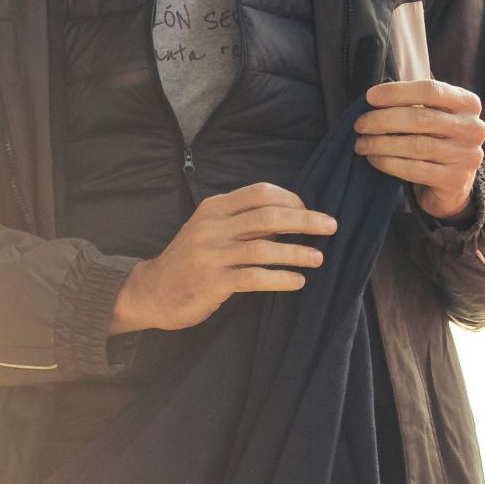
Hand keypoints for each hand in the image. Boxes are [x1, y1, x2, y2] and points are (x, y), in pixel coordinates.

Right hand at [109, 183, 337, 332]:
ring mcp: (211, 255)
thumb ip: (243, 221)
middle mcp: (212, 227)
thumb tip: (289, 217)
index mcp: (214, 208)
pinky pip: (254, 278)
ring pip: (264, 248)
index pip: (260, 193)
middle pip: (268, 216)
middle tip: (331, 226)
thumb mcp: (211, 230)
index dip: (290, 199)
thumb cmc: (191, 259)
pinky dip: (279, 278)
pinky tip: (297, 281)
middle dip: (304, 219)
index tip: (309, 210)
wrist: (153, 290)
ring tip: (318, 258)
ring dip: (296, 252)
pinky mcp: (212, 282)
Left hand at [356, 80, 484, 219]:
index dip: (397, 92)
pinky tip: (374, 159)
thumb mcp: (433, 115)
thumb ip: (412, 105)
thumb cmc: (435, 140)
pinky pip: (416, 170)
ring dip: (382, 144)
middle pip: (421, 118)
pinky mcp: (455, 179)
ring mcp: (467, 155)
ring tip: (362, 144)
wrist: (453, 182)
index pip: (431, 90)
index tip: (370, 97)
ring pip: (416, 145)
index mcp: (468, 103)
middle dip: (383, 120)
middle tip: (360, 125)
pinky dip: (390, 163)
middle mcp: (473, 127)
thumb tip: (373, 99)